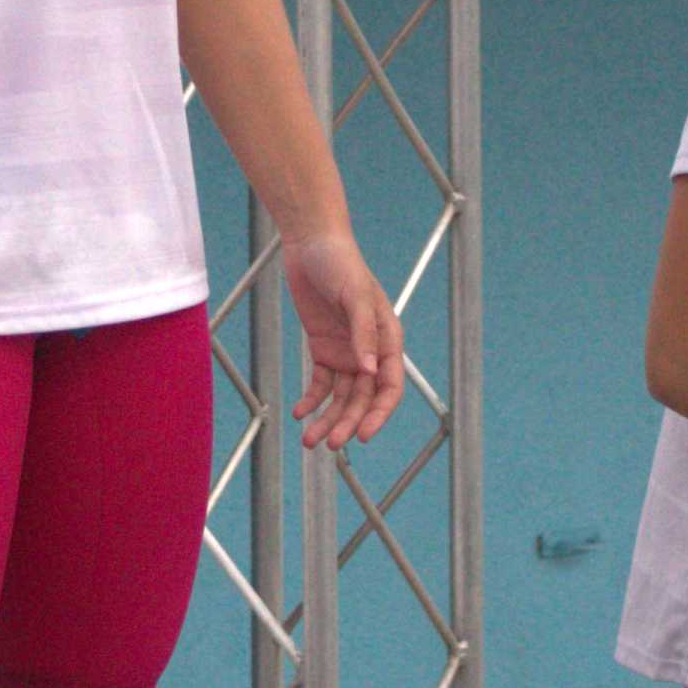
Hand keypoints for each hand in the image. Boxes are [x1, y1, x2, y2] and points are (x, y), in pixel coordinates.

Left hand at [282, 231, 404, 446]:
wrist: (312, 244)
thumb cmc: (341, 263)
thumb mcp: (354, 295)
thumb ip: (363, 333)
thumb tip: (370, 372)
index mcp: (387, 340)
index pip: (389, 387)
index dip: (378, 413)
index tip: (364, 435)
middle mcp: (369, 351)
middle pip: (362, 398)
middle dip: (347, 423)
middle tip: (329, 444)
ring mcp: (346, 351)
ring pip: (340, 396)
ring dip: (328, 418)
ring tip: (309, 441)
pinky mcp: (323, 348)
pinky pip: (320, 382)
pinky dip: (311, 399)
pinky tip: (299, 412)